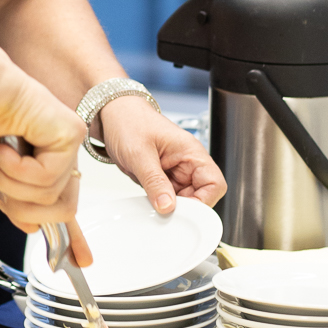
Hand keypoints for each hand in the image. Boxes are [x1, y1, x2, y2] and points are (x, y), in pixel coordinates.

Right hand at [0, 67, 85, 237]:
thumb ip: (10, 199)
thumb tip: (31, 228)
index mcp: (40, 160)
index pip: (63, 203)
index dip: (73, 236)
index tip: (82, 260)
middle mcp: (59, 153)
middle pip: (58, 210)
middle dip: (19, 204)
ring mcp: (67, 143)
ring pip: (50, 199)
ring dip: (10, 182)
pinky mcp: (70, 135)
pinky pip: (48, 179)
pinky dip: (17, 169)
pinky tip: (4, 147)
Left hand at [100, 100, 225, 217]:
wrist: (113, 115)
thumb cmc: (129, 122)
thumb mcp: (139, 154)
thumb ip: (154, 181)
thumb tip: (167, 207)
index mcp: (191, 151)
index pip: (214, 184)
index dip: (204, 202)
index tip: (184, 212)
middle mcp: (188, 163)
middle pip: (201, 195)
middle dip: (186, 208)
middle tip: (165, 212)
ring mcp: (176, 172)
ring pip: (185, 200)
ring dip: (172, 206)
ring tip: (154, 205)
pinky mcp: (163, 178)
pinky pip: (169, 197)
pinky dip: (161, 203)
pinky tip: (149, 201)